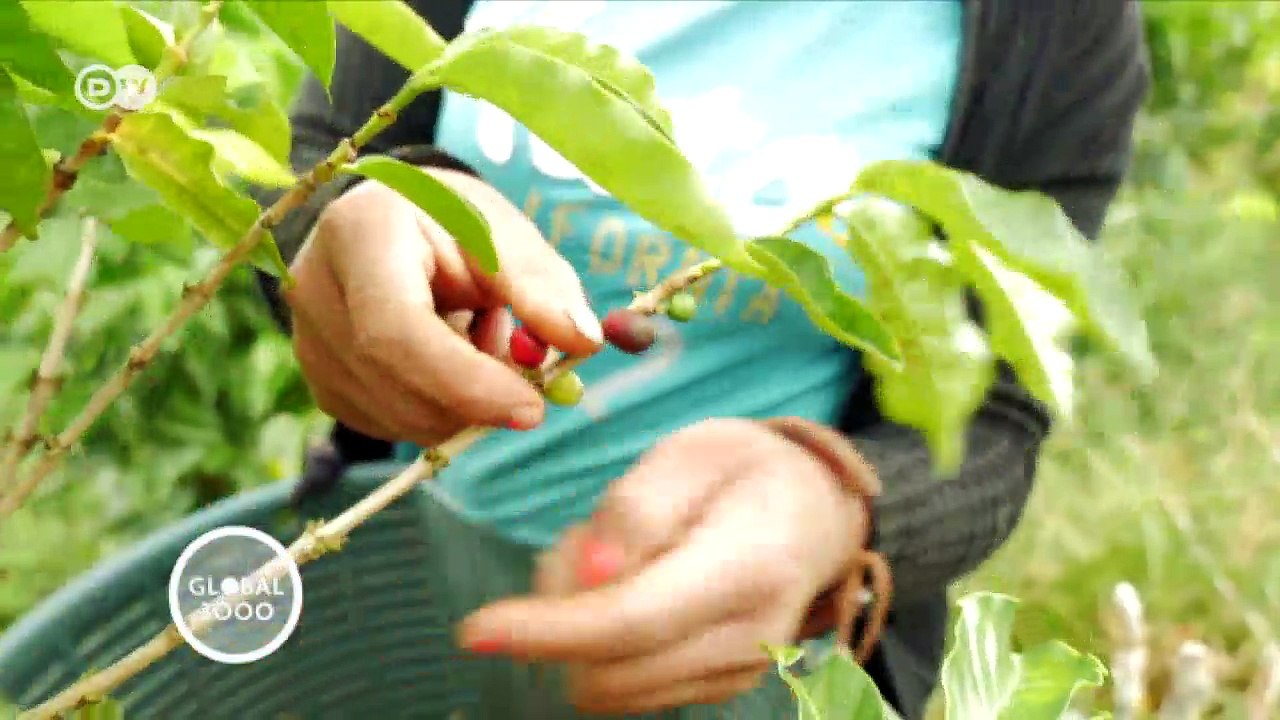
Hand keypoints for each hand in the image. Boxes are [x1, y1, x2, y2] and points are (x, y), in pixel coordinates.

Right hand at [284, 168, 602, 444]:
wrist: (393, 223)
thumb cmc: (454, 223)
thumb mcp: (504, 232)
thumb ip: (542, 286)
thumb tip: (582, 342)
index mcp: (359, 233)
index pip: (397, 329)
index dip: (466, 381)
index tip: (532, 407)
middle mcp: (314, 291)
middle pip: (397, 383)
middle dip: (478, 400)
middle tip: (532, 376)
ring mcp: (308, 343)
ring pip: (400, 416)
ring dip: (465, 403)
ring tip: (483, 337)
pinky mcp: (321, 383)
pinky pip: (394, 425)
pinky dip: (441, 409)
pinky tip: (452, 356)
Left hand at [456, 418, 869, 714]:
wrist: (814, 514)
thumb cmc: (744, 470)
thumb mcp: (692, 452)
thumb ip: (637, 508)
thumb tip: (590, 576)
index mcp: (747, 568)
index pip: (631, 622)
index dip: (548, 631)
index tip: (474, 630)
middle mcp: (747, 640)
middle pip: (608, 671)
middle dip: (560, 616)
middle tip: (583, 540)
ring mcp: (734, 676)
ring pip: (606, 687)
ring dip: (579, 629)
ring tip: (612, 558)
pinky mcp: (713, 691)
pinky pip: (624, 687)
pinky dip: (601, 645)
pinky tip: (630, 588)